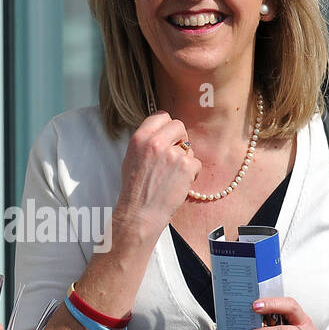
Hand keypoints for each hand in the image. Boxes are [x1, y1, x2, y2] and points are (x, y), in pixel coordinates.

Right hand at [114, 111, 200, 232]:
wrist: (140, 213)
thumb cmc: (135, 189)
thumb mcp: (132, 158)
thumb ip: (146, 142)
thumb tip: (163, 132)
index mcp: (139, 138)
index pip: (161, 116)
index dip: (167, 126)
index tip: (168, 136)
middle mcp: (155, 142)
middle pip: (178, 126)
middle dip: (180, 139)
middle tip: (174, 156)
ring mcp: (172, 154)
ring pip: (189, 147)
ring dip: (185, 160)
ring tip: (172, 176)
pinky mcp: (186, 166)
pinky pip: (196, 163)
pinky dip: (191, 174)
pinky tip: (179, 184)